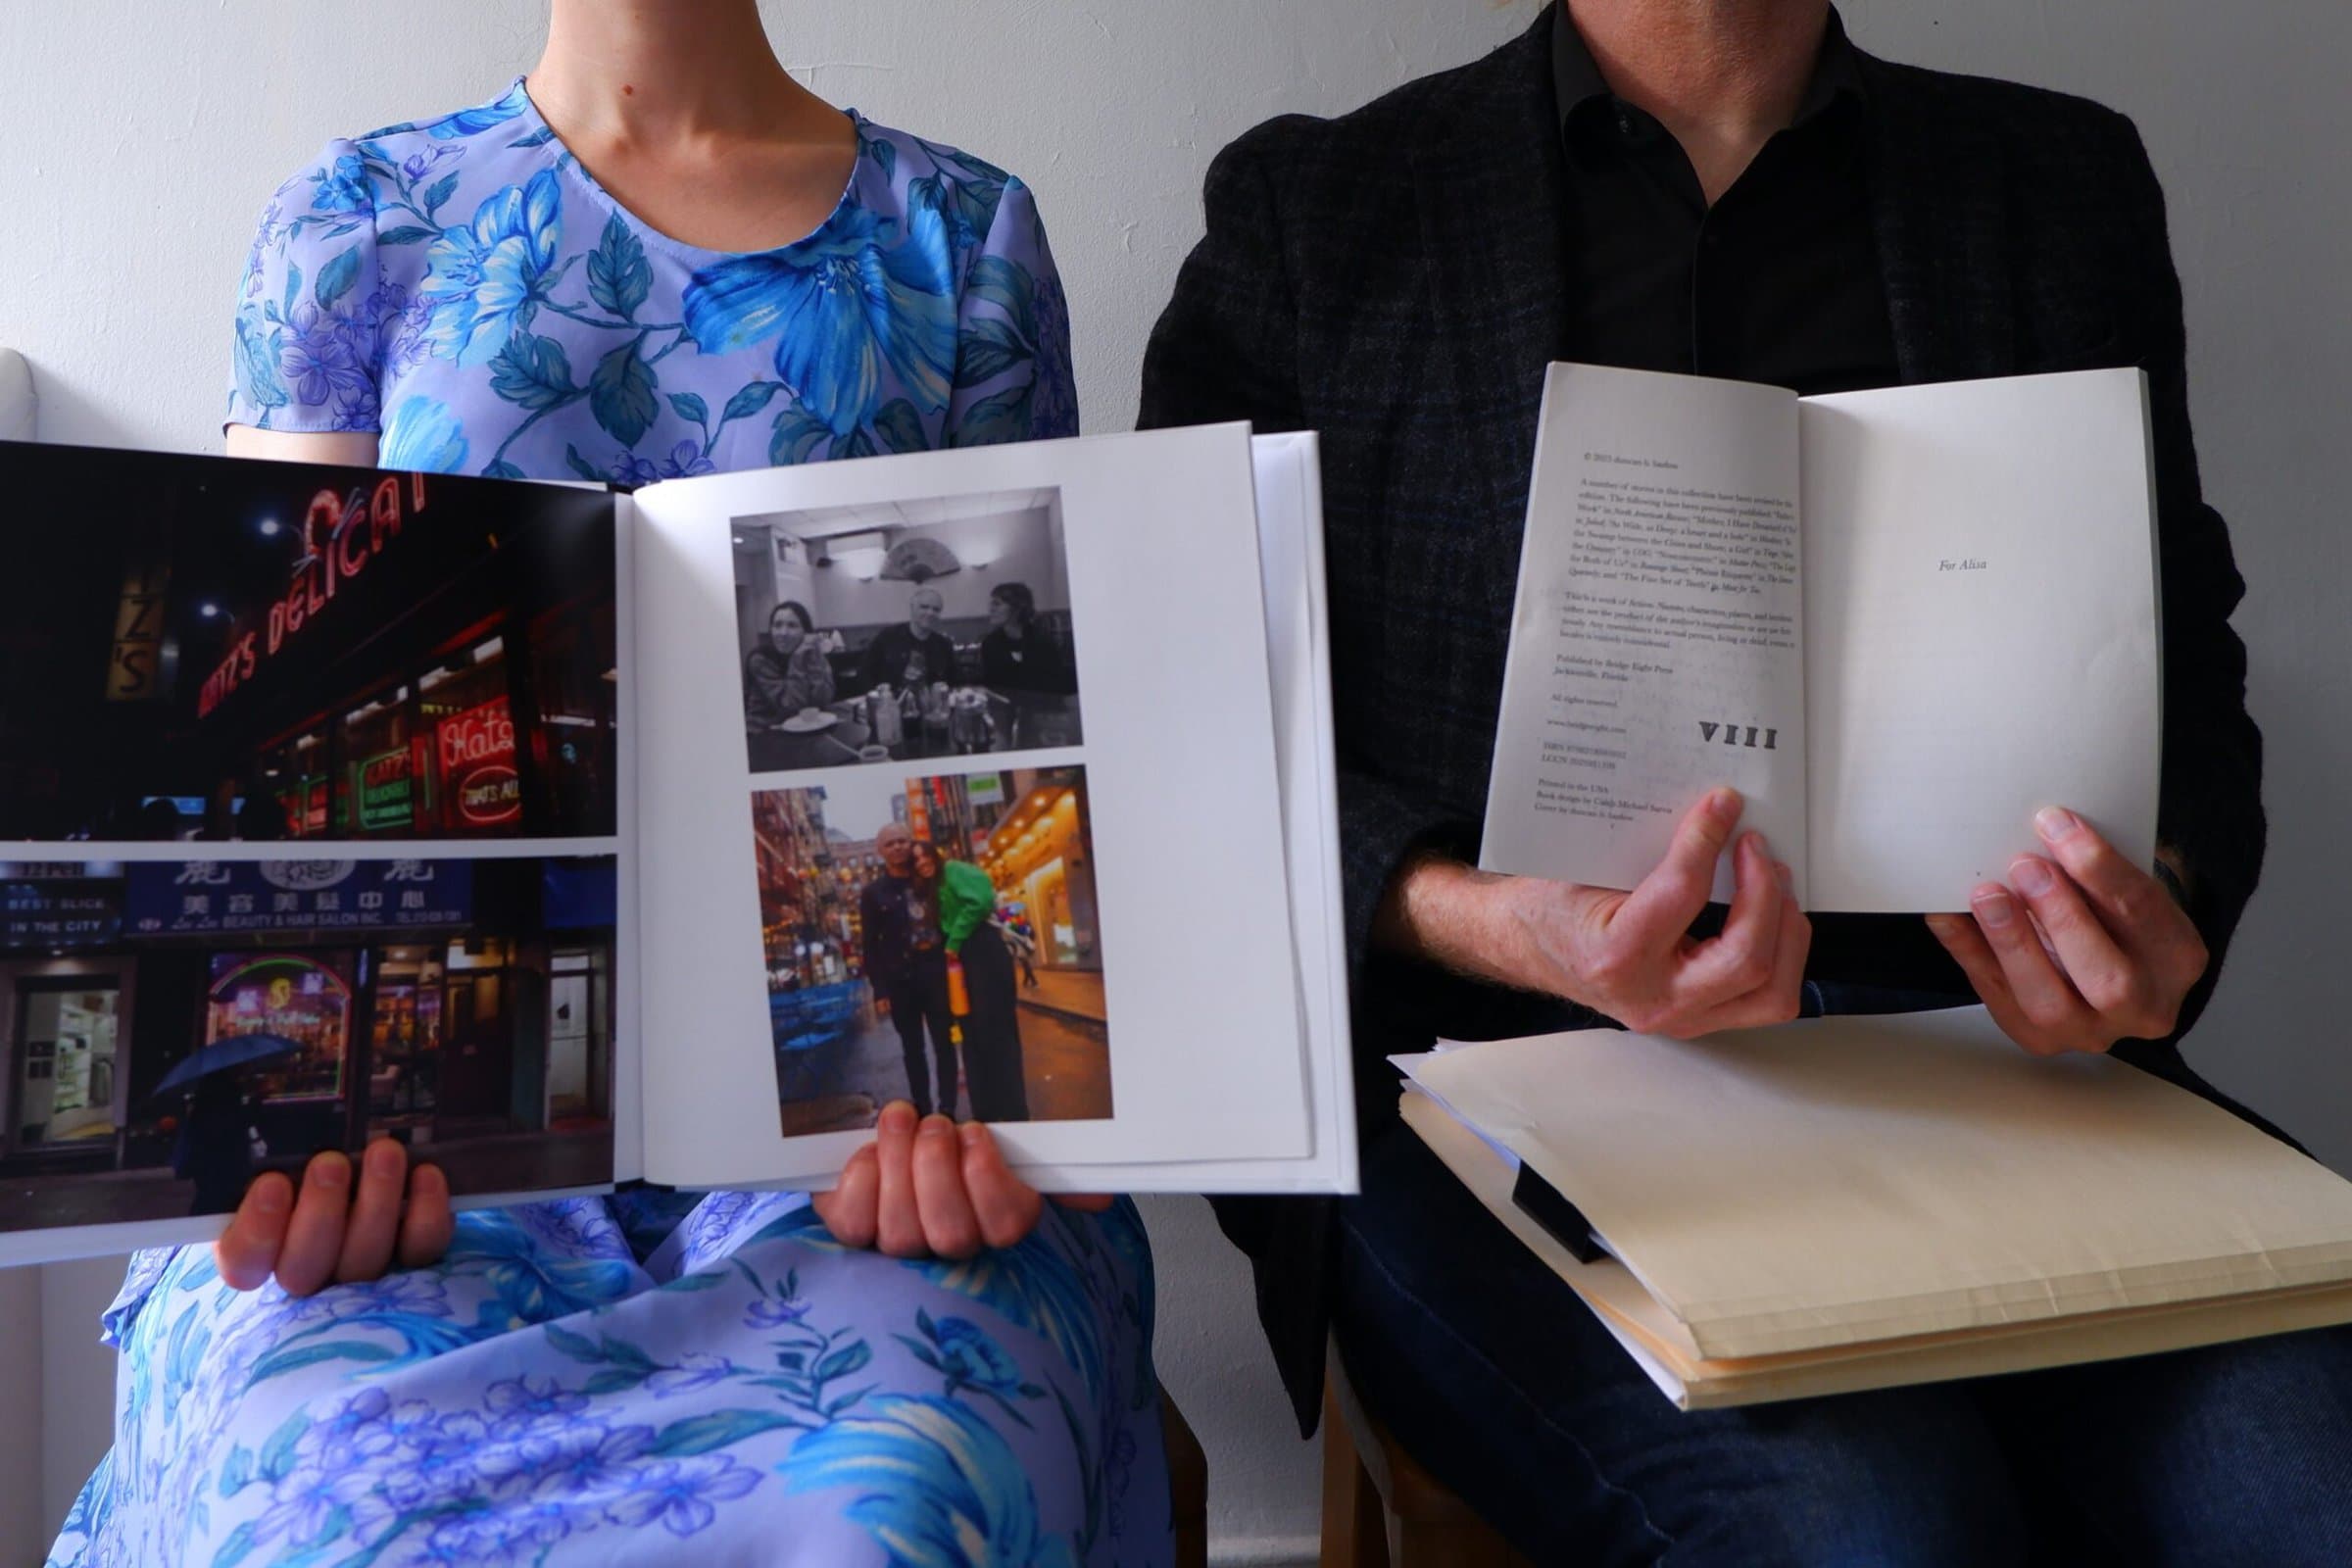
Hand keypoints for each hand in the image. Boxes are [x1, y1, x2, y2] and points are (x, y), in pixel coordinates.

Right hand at [214, 1139, 453, 1294]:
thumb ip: (255, 1143)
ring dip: (375, 1206)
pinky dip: (426, 1214)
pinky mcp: (411, 1260)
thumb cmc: (302, 1147)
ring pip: (364, 1259)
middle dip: (318, 1214)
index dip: (256, 1231)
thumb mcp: (264, 1142)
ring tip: (384, 1152)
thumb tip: (222, 1097)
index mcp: (255, 1244)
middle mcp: (306, 1267)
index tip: (270, 1184)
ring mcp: (358, 1269)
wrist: (369, 1151)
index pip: (243, 1261)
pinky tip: (426, 1173)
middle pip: (305, 1267)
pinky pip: (420, 1250)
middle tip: (329, 1163)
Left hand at [813, 1101, 1112, 1257]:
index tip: (974, 1134)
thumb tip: (1099, 1198)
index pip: (1008, 1225)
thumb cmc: (950, 1130)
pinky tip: (868, 1153)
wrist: (888, 1124)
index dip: (988, 1182)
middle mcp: (950, 1240)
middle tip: (934, 1124)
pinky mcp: (853, 1227)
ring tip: (901, 1121)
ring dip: (899, 1164)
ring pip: (901, 1231)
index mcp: (996, 1216)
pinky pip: (854, 1224)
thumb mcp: (1003, 1131)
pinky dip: (861, 1180)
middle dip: (938, 1171)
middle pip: (951, 1235)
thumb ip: (1048, 1158)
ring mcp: (900, 1239)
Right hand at [1385, 786, 1808, 1036]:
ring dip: (1787, 932)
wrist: (1525, 944)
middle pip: (1746, 960)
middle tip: (1756, 847)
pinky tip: (1771, 917)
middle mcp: (1653, 999)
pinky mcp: (1698, 1018)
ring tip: (1774, 884)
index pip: (1683, 895)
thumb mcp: (1583, 867)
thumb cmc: (1549, 907)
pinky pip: (1763, 999)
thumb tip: (1709, 808)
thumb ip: (1648, 846)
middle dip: (1765, 894)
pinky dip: (1780, 954)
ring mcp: (1680, 1017)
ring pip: (1771, 993)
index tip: (1723, 805)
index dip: (1709, 840)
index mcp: (1616, 958)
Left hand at [1926, 806, 2206, 1055]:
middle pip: (2108, 979)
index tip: (2055, 824)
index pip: (2141, 911)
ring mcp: (2091, 1032)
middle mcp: (2143, 1006)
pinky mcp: (2040, 1040)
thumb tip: (2042, 829)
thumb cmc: (2115, 918)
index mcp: (2177, 957)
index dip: (2097, 867)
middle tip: (2025, 866)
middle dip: (2062, 918)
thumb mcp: (2125, 890)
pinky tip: (1946, 917)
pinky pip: (1998, 1001)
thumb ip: (2095, 872)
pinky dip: (1969, 955)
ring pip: (2051, 1006)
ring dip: (2013, 945)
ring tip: (1986, 895)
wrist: (2113, 970)